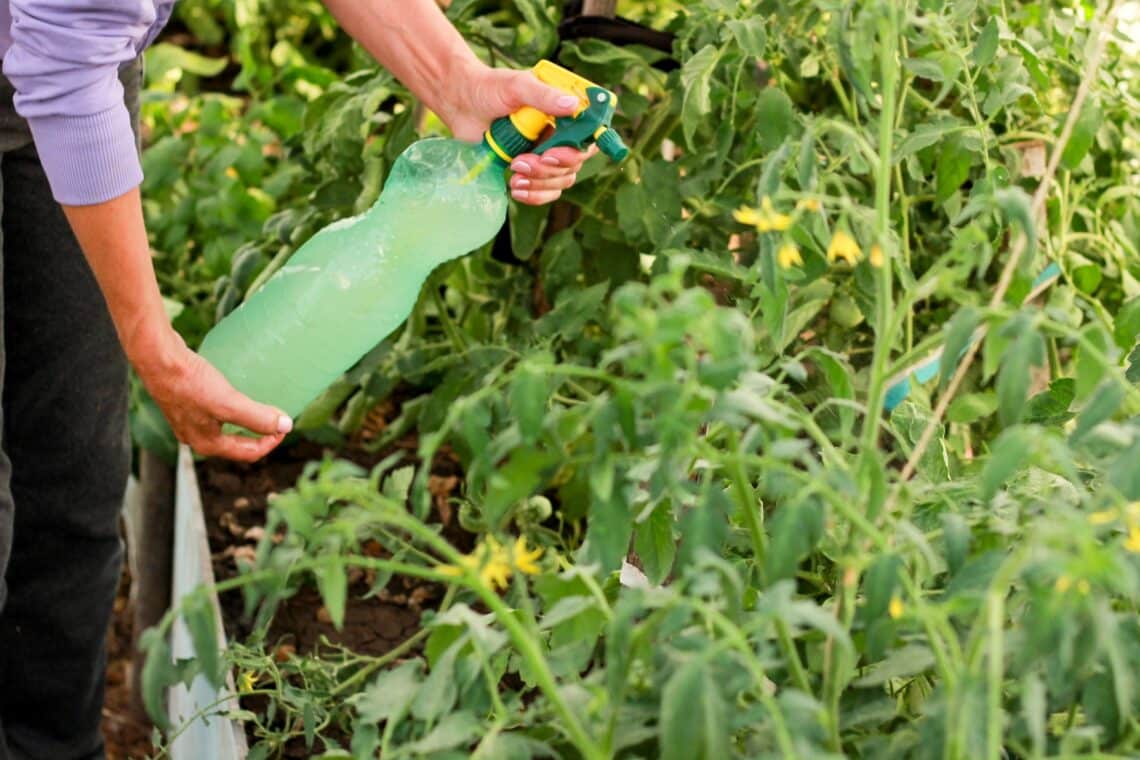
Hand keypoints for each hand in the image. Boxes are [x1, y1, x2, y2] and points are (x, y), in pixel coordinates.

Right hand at [135, 328, 291, 461]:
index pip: (249, 452)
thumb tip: (286, 426)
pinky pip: (215, 412)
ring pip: (225, 427)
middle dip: (260, 432)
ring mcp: (188, 420)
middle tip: (277, 417)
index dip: (272, 441)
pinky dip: (231, 408)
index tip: (286, 423)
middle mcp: (195, 437)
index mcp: (207, 444)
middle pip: (237, 443)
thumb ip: (257, 417)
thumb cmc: (189, 382)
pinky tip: (236, 394)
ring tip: (261, 407)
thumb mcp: (227, 403)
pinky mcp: (185, 402)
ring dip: (246, 421)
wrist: (156, 358)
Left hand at [440, 62, 595, 205]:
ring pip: (561, 180)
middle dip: (548, 169)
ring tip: (513, 174)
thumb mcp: (517, 85)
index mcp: (564, 112)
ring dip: (540, 183)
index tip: (552, 155)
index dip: (576, 151)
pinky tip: (516, 190)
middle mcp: (561, 134)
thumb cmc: (489, 88)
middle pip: (574, 164)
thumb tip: (572, 104)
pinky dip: (534, 195)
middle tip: (520, 162)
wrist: (460, 103)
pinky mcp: (531, 170)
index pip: (588, 137)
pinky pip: (546, 192)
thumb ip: (544, 95)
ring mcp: (546, 154)